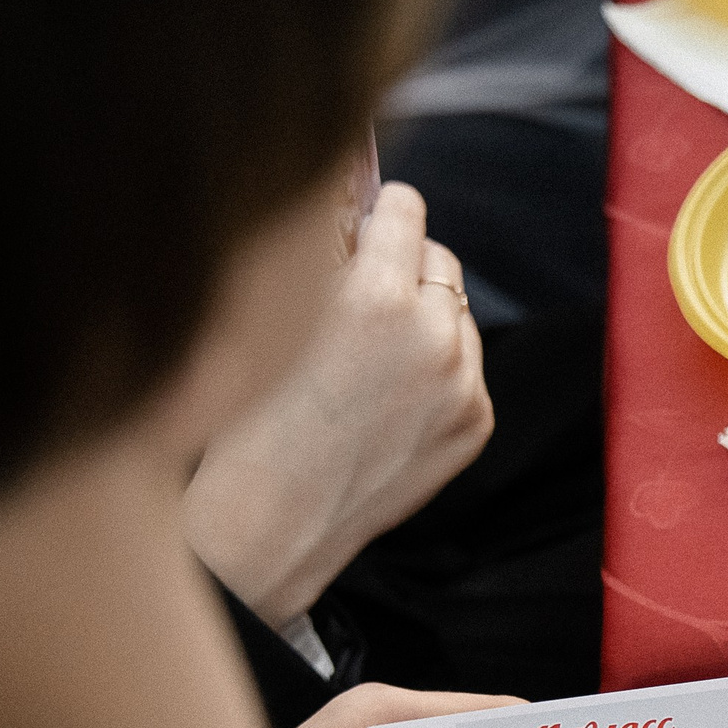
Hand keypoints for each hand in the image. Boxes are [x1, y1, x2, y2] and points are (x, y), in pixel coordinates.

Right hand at [185, 182, 491, 626]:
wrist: (273, 519)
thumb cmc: (251, 414)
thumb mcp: (277, 313)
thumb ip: (326, 256)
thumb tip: (358, 208)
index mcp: (377, 297)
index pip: (404, 209)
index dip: (380, 210)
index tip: (367, 218)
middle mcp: (434, 336)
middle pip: (438, 258)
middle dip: (403, 266)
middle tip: (359, 294)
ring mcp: (464, 384)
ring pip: (457, 314)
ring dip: (424, 318)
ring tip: (369, 359)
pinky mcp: (476, 423)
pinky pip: (465, 367)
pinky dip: (437, 370)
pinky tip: (388, 398)